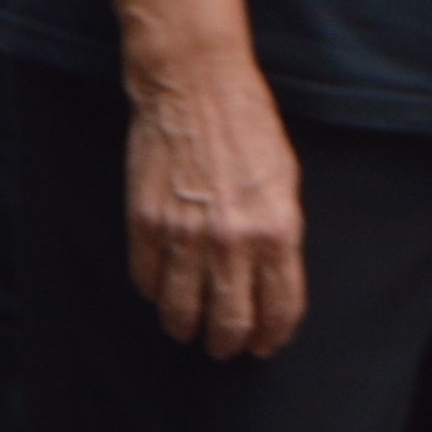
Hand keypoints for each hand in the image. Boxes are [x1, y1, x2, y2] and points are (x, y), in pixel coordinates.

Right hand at [127, 54, 309, 359]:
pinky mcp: (146, 224)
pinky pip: (148, 282)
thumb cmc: (247, 126)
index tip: (265, 343)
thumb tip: (271, 282)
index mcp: (276, 230)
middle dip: (229, 344)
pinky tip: (164, 290)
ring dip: (187, 328)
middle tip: (225, 345)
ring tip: (190, 327)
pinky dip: (156, 293)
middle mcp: (232, 241)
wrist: (195, 86)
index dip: (273, 336)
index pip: (279, 308)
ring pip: (182, 314)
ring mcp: (185, 236)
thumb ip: (280, 236)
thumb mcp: (285, 180)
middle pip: (230, 324)